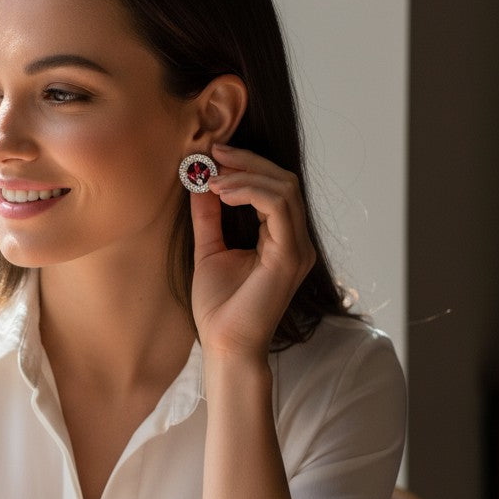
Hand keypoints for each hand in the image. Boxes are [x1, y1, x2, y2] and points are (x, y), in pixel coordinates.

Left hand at [189, 144, 315, 360]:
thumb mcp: (209, 250)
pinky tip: (223, 193)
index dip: (246, 166)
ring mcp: (297, 249)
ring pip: (284, 189)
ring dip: (246, 175)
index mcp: (282, 240)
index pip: (275, 188)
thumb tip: (200, 183)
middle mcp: (297, 242)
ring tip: (212, 177)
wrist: (225, 345)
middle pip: (284, 181)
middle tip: (213, 153)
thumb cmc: (219, 308)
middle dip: (248, 162)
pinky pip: (278, 207)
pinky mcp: (289, 256)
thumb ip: (209, 217)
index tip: (213, 154)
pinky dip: (250, 193)